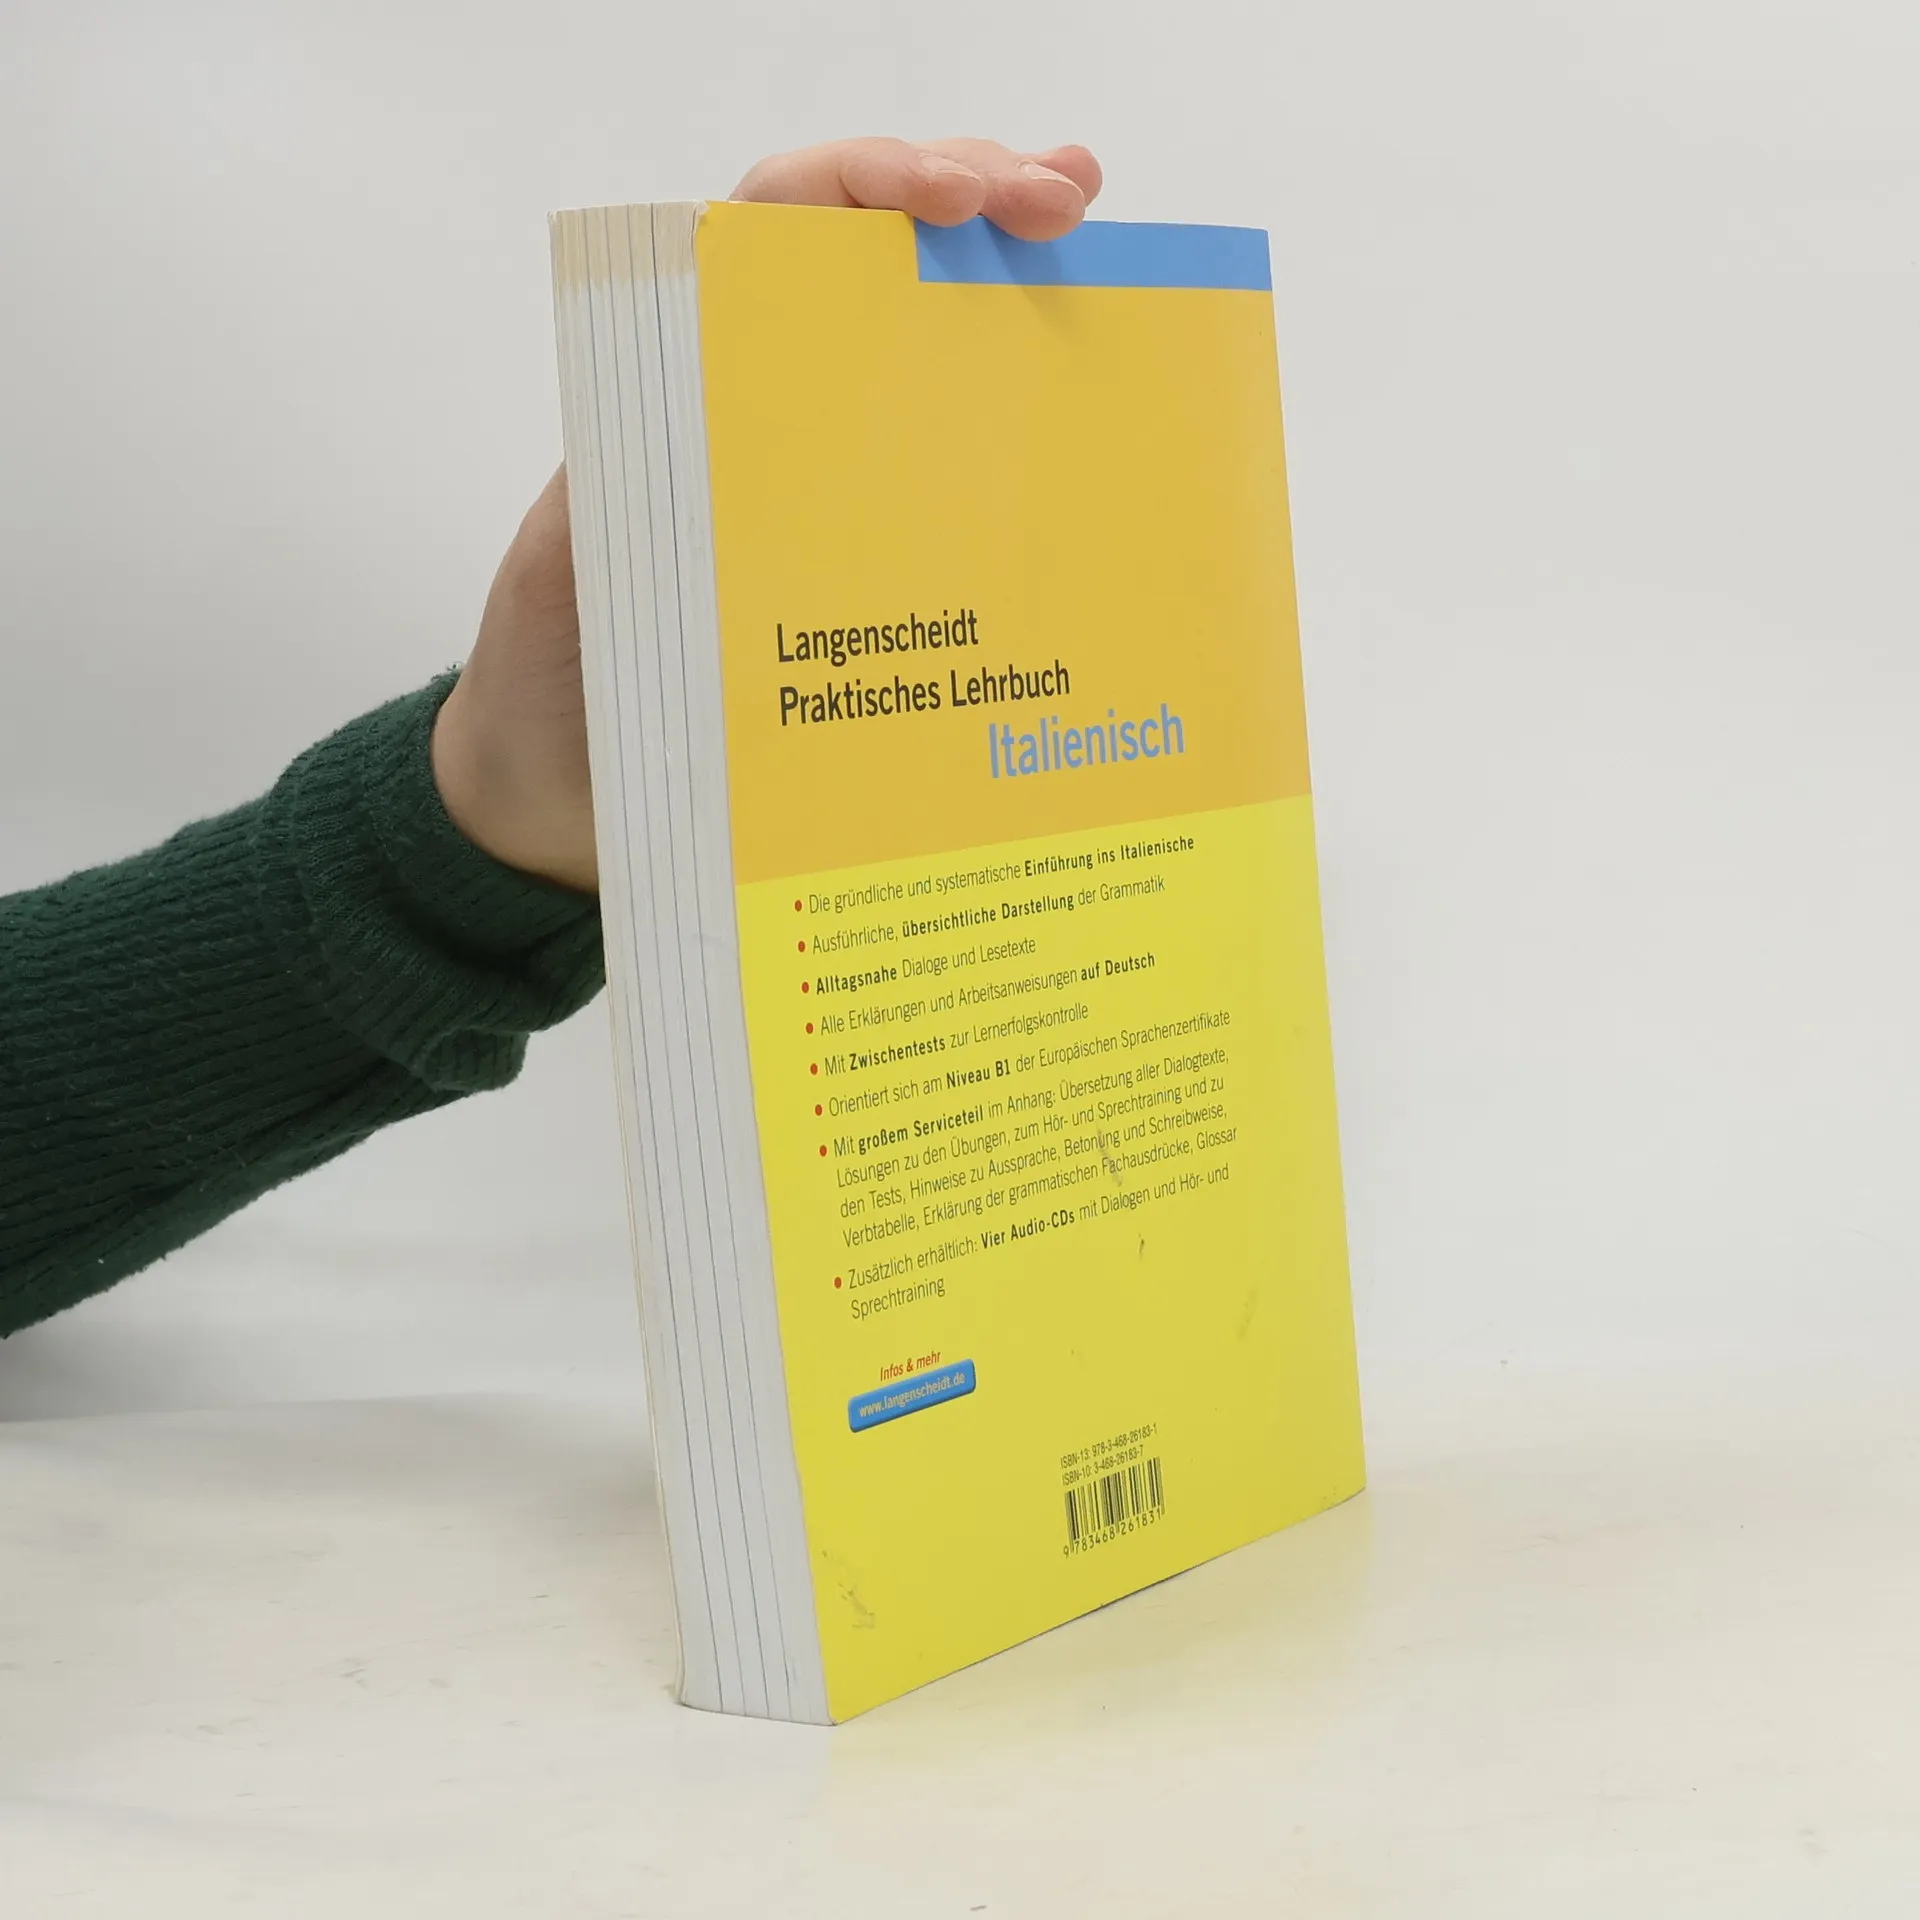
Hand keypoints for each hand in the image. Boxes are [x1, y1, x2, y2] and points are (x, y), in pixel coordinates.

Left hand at [432, 137, 1102, 893]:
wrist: (559, 803)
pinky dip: (1020, 434)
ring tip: (1102, 257)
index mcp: (683, 381)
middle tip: (1069, 203)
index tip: (961, 199)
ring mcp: (822, 479)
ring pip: (928, 347)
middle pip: (877, 257)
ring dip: (1015, 290)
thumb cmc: (550, 687)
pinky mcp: (863, 563)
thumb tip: (699, 437)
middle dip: (977, 200)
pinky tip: (1088, 418)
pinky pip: (950, 477)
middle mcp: (764, 408)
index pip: (783, 226)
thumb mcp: (569, 580)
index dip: (873, 184)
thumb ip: (620, 502)